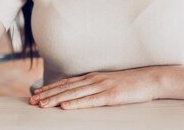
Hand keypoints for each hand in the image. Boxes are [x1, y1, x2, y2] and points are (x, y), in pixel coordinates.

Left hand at [28, 68, 159, 109]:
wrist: (151, 78)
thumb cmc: (132, 83)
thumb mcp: (110, 82)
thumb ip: (96, 87)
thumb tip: (82, 93)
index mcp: (93, 77)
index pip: (67, 83)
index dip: (50, 88)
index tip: (36, 94)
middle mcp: (94, 79)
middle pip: (66, 88)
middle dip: (47, 94)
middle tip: (32, 101)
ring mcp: (102, 87)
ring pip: (73, 94)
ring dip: (56, 99)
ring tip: (42, 105)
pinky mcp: (110, 95)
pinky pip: (90, 101)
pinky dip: (75, 103)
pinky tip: (65, 106)